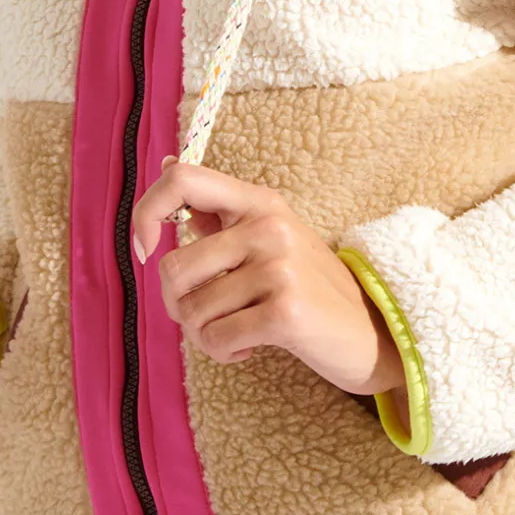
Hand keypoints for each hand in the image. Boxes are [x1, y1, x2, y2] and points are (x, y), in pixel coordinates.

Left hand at [131, 157, 407, 410]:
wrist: (369, 331)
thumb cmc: (309, 287)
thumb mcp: (269, 237)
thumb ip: (217, 209)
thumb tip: (164, 161)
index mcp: (260, 202)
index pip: (182, 179)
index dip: (146, 213)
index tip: (144, 249)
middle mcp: (269, 226)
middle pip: (173, 267)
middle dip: (177, 305)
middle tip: (209, 316)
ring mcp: (278, 267)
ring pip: (191, 310)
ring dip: (203, 334)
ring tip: (236, 331)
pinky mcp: (284, 311)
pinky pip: (216, 338)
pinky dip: (223, 352)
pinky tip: (249, 348)